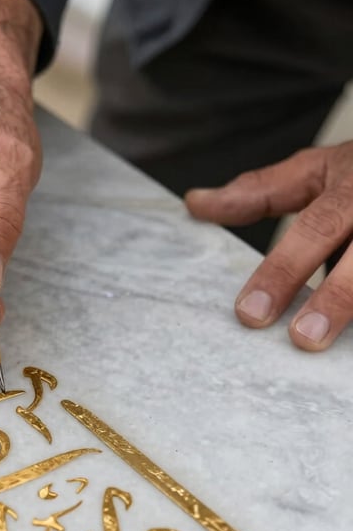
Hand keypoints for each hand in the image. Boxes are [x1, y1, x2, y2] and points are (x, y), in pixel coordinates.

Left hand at [185, 140, 352, 349]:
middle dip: (338, 297)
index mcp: (352, 184)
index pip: (315, 229)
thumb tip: (194, 204)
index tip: (249, 313)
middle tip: (303, 339)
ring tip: (335, 354)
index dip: (282, 271)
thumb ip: (260, 192)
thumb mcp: (317, 170)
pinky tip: (352, 359)